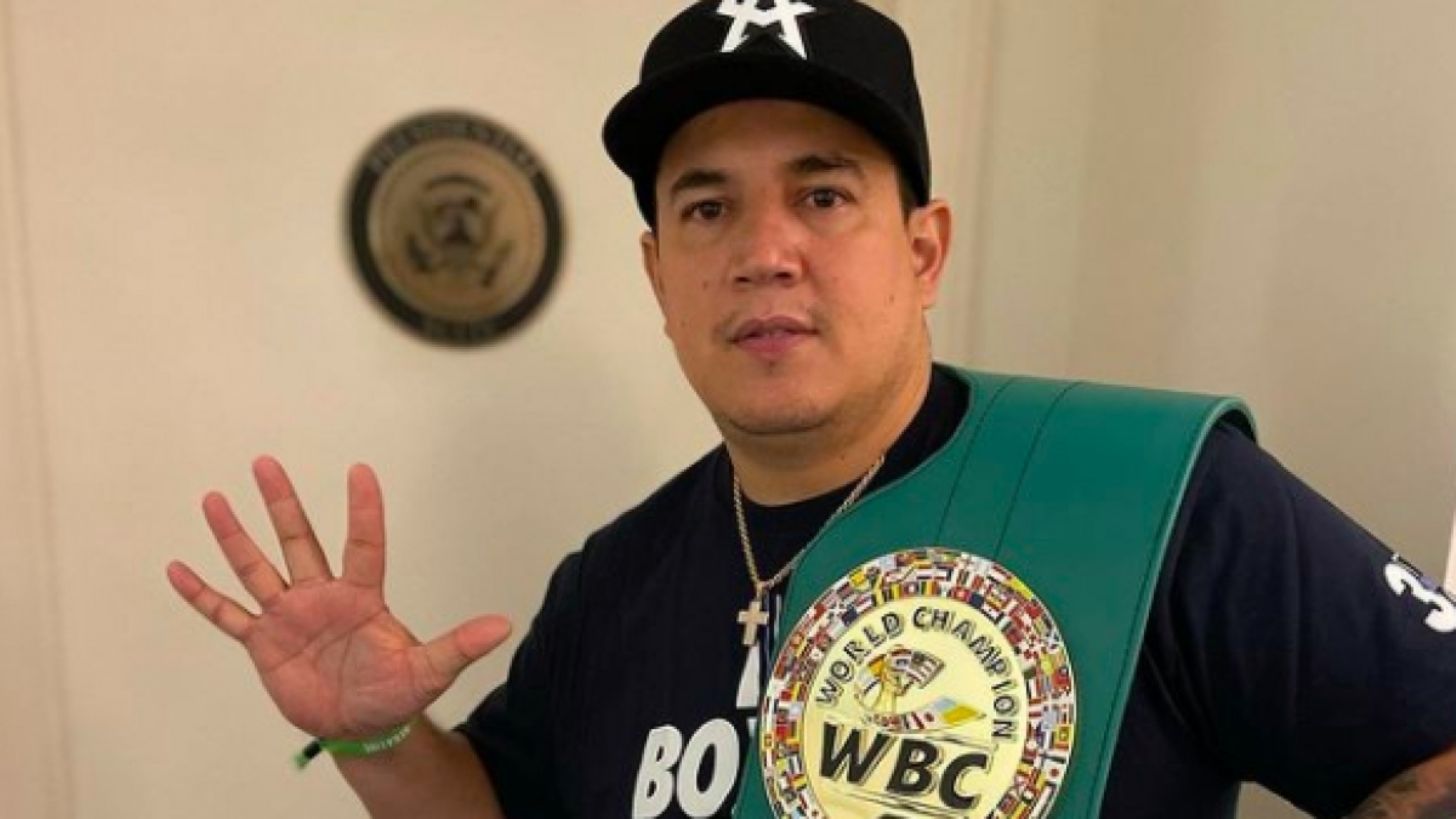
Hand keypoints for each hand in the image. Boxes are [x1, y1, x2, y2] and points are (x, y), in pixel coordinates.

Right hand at [166, 457, 510, 739]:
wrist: (361, 727)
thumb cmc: (395, 693)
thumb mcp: (429, 670)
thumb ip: (459, 645)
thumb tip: (504, 625)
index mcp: (362, 597)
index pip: (363, 544)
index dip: (363, 510)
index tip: (361, 470)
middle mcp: (321, 596)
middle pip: (299, 540)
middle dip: (282, 503)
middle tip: (265, 461)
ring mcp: (288, 616)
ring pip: (257, 567)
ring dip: (234, 536)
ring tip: (214, 498)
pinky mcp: (263, 643)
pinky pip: (227, 615)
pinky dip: (202, 595)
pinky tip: (177, 568)